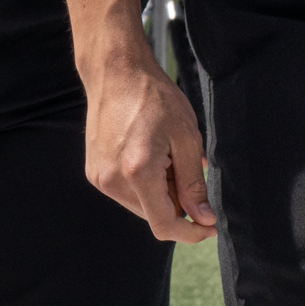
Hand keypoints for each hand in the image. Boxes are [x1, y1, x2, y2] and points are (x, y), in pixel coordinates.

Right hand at [83, 49, 216, 242]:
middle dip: (177, 203)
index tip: (210, 226)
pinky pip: (126, 193)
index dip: (191, 232)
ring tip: (166, 156)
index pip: (165, 225)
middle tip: (185, 166)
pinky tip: (150, 154)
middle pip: (154, 216)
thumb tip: (204, 218)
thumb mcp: (187, 138)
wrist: (116, 73)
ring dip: (160, 193)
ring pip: (141, 206)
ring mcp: (99, 177)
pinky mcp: (94, 172)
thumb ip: (194, 183)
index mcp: (138, 172)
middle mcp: (113, 180)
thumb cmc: (155, 98)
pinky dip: (144, 184)